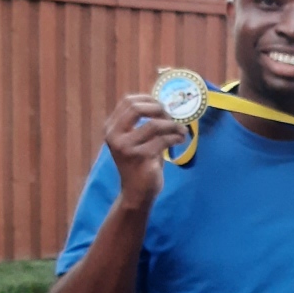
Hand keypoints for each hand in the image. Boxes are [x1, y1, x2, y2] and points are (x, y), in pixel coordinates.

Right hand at [105, 94, 189, 208]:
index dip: (148, 100)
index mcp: (111, 128)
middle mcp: (114, 135)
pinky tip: (180, 139)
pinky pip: (162, 140)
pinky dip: (175, 137)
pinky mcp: (139, 157)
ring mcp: (125, 146)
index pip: (128, 102)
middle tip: (172, 117)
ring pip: (153, 125)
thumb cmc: (139, 164)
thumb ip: (142, 123)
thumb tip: (163, 105)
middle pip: (137, 108)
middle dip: (159, 110)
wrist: (136, 192)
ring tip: (182, 130)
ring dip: (172, 125)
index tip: (163, 107)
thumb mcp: (136, 140)